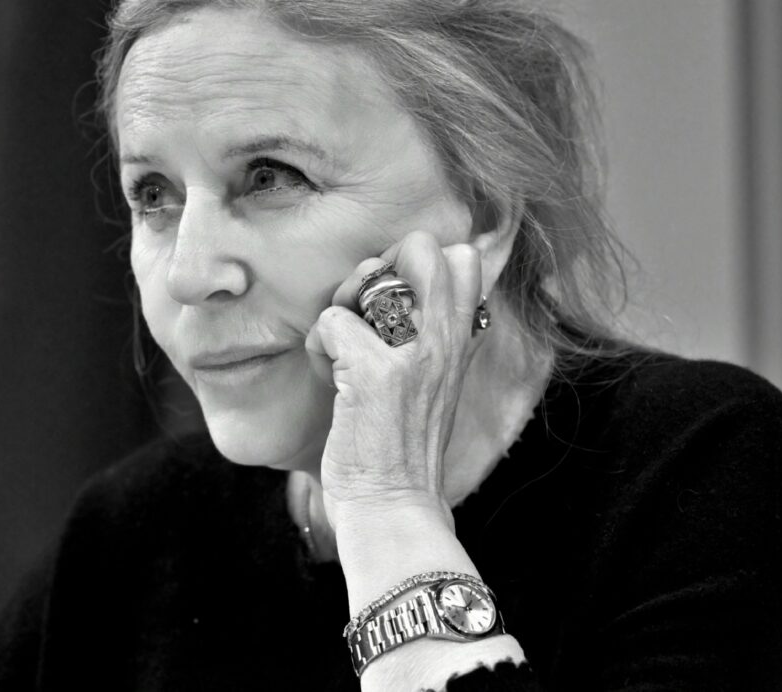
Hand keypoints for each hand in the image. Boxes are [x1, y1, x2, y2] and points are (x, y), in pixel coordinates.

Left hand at [304, 231, 483, 529]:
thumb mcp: (439, 385)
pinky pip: (330, 320)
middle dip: (377, 269)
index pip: (462, 257)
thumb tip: (420, 294)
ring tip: (344, 355)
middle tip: (364, 315)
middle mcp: (445, 339)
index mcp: (462, 341)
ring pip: (367, 275)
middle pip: (420, 246)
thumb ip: (439, 337)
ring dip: (342, 310)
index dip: (416, 264)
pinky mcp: (372, 372)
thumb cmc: (405, 449)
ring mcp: (411, 354)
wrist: (395, 507)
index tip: (395, 306)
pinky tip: (331, 381)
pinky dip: (319, 348)